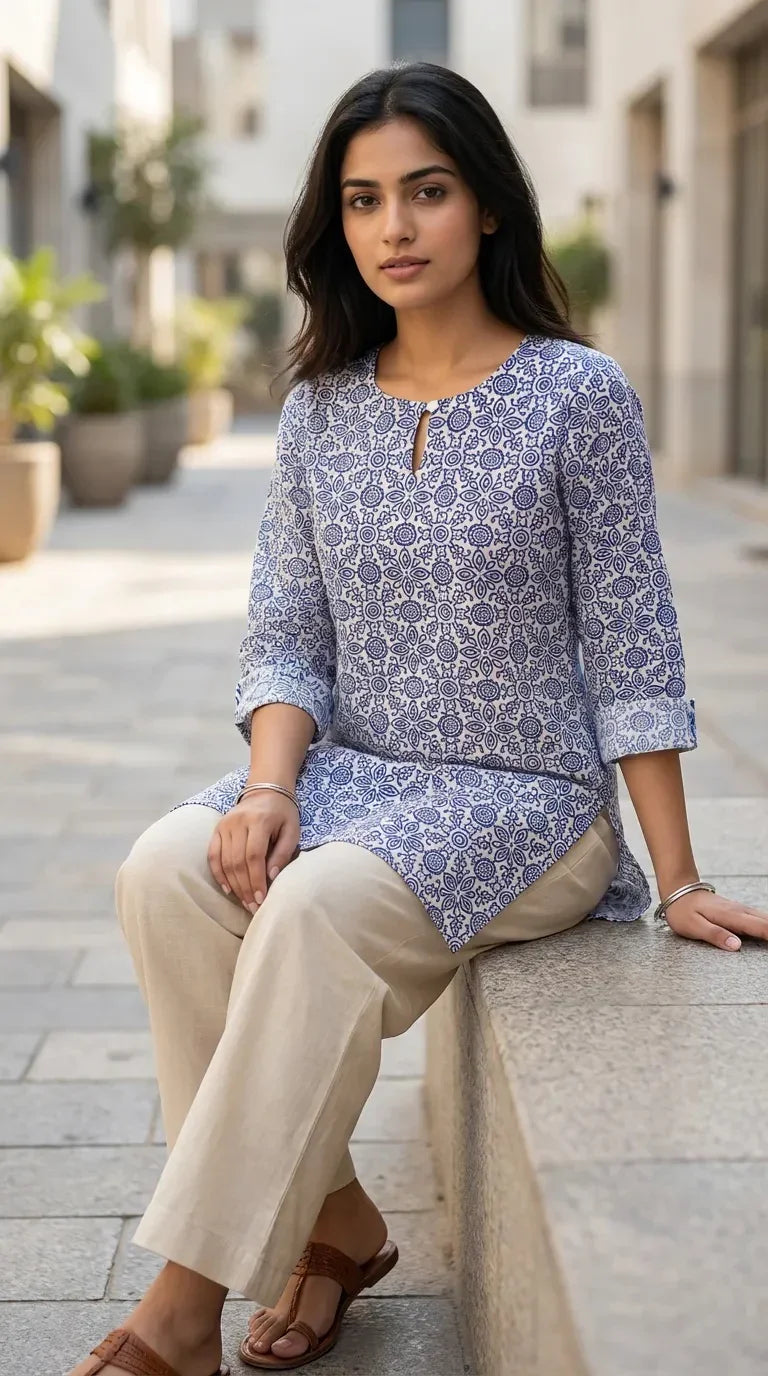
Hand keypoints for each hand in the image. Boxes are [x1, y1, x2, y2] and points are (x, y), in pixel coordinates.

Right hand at [207, 791, 300, 912]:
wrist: (266, 790)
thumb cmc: (283, 813)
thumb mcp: (292, 830)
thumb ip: (283, 853)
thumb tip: (271, 877)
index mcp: (259, 820)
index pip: (253, 856)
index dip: (256, 879)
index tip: (261, 899)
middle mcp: (238, 822)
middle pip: (237, 861)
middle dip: (245, 887)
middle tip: (253, 907)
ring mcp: (225, 825)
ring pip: (224, 861)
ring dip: (234, 885)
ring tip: (244, 902)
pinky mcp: (217, 829)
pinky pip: (213, 855)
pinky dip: (218, 874)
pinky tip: (227, 889)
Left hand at [661, 888, 767, 950]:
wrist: (678, 890)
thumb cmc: (683, 911)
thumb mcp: (694, 926)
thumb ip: (715, 935)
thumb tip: (737, 946)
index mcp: (732, 916)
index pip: (762, 928)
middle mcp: (740, 911)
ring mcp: (741, 910)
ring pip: (766, 919)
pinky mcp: (739, 912)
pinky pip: (760, 919)